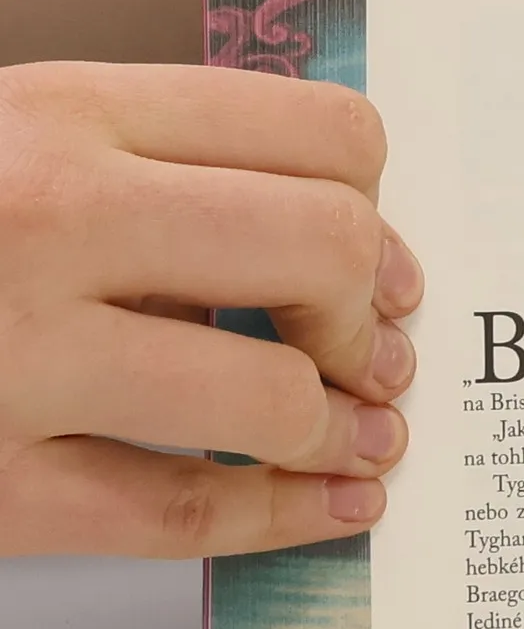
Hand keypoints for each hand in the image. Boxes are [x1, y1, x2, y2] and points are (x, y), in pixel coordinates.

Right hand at [0, 62, 421, 556]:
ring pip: (265, 394)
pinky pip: (179, 511)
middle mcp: (45, 217)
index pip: (317, 134)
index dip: (381, 211)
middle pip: (320, 248)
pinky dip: (280, 516)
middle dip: (368, 313)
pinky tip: (328, 509)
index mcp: (61, 112)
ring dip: (343, 428)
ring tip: (362, 436)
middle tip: (374, 352)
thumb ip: (149, 166)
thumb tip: (340, 240)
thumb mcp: (12, 141)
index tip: (382, 264)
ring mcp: (10, 355)